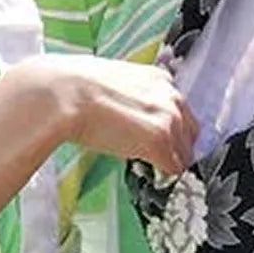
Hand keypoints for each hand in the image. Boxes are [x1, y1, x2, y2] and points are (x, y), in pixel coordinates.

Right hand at [0, 55, 197, 174]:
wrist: (63, 94)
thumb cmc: (76, 87)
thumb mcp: (114, 81)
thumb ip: (132, 96)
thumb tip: (128, 113)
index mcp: (158, 78)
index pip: (179, 108)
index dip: (168, 127)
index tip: (157, 137)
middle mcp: (170, 96)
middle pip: (190, 132)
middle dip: (175, 146)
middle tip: (154, 156)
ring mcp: (168, 120)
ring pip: (184, 152)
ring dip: (168, 161)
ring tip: (146, 164)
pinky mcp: (160, 142)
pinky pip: (173, 168)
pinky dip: (162, 174)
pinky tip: (146, 171)